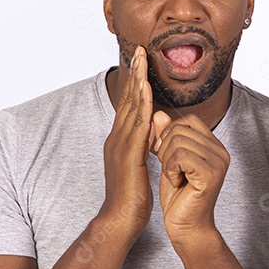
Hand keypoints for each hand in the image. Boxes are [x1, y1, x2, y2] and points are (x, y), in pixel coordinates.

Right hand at [100, 46, 153, 237]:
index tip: (141, 61)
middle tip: (140, 48)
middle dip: (134, 72)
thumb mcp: (139, 166)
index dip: (135, 82)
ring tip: (142, 59)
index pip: (128, 105)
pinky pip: (136, 124)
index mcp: (120, 140)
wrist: (120, 220)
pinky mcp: (128, 154)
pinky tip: (146, 89)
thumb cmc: (131, 198)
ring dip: (136, 80)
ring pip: (129, 106)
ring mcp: (120, 145)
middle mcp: (117, 138)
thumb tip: (152, 135)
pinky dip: (140, 104)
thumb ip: (143, 148)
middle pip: (126, 98)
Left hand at [150, 112, 229, 247]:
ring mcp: (218, 162)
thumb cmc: (178, 196)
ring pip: (178, 142)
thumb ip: (166, 137)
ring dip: (167, 160)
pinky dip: (170, 169)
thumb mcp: (168, 160)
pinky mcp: (211, 174)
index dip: (170, 133)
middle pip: (180, 129)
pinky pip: (181, 156)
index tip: (166, 154)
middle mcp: (221, 151)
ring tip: (174, 177)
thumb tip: (158, 113)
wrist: (186, 227)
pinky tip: (176, 182)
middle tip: (170, 170)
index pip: (188, 119)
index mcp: (214, 146)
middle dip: (165, 148)